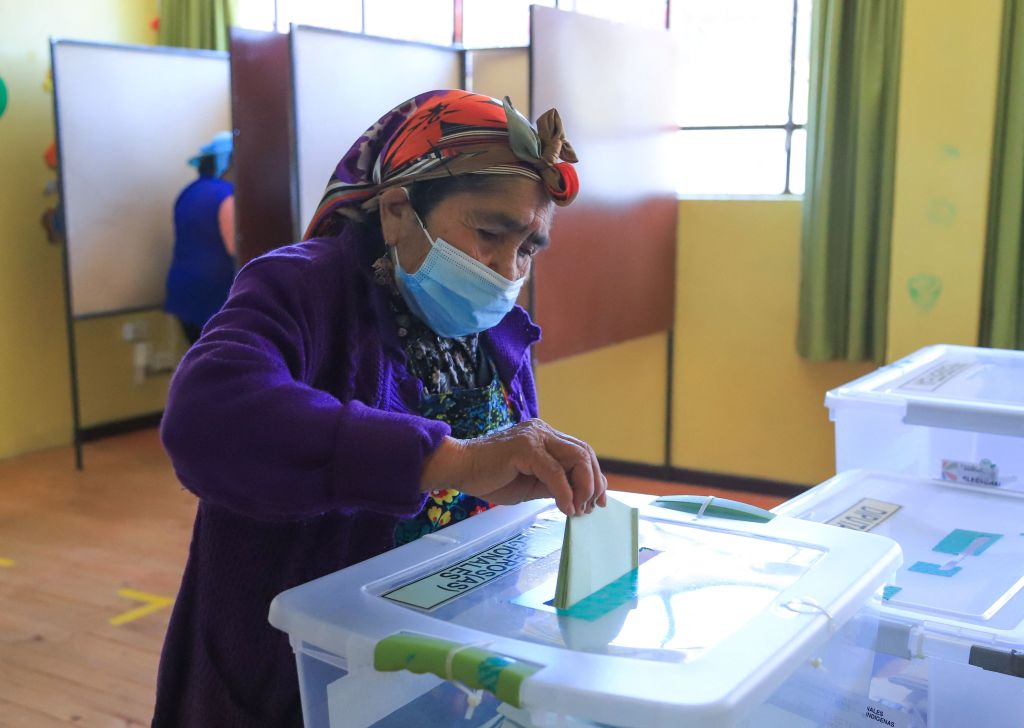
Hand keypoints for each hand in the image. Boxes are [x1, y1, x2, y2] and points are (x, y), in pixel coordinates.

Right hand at [421, 419, 607, 516]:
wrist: (459, 468)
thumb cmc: (490, 477)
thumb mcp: (531, 484)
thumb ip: (555, 485)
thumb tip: (581, 499)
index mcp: (545, 436)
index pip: (581, 452)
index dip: (595, 476)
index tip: (598, 501)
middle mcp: (543, 431)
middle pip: (584, 452)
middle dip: (594, 482)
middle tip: (592, 507)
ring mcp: (534, 436)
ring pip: (576, 457)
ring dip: (584, 486)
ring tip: (578, 509)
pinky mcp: (525, 448)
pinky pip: (555, 471)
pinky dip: (565, 492)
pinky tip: (565, 508)